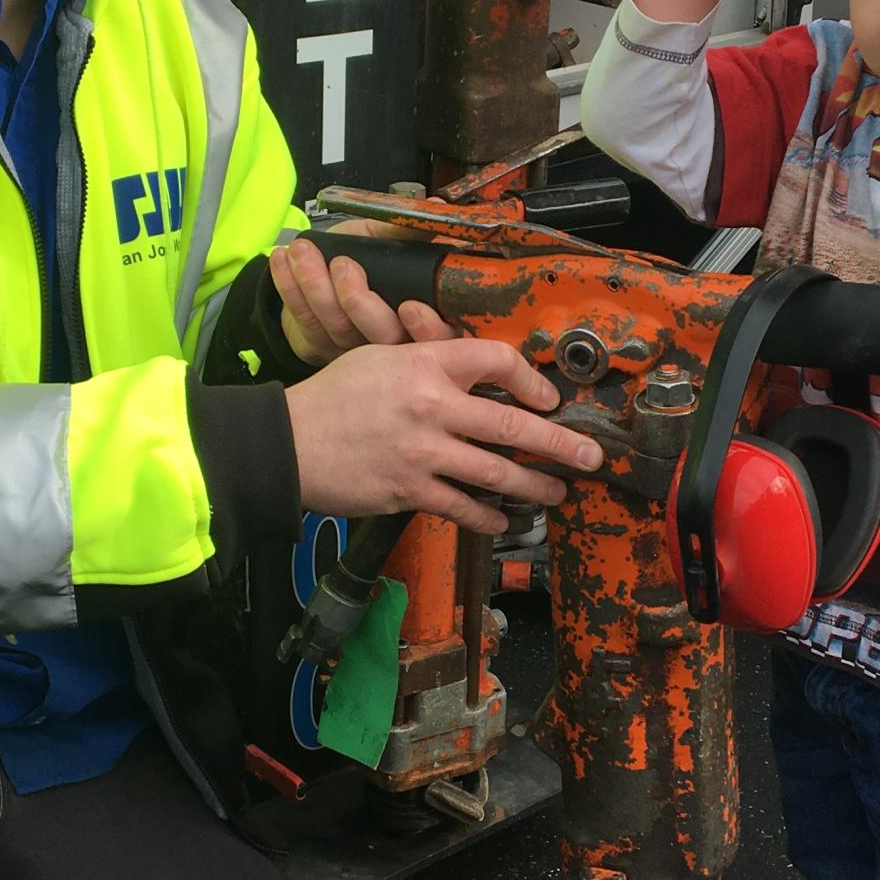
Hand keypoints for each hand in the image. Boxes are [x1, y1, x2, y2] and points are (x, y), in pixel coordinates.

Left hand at [273, 231, 452, 362]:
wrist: (320, 270)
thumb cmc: (360, 257)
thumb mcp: (385, 238)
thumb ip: (406, 230)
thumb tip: (432, 206)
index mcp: (421, 315)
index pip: (438, 337)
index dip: (427, 328)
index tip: (410, 306)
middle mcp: (390, 339)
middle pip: (382, 336)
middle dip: (358, 300)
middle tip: (343, 264)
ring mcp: (354, 348)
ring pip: (337, 327)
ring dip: (316, 285)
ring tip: (303, 249)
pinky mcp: (320, 347)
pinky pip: (304, 321)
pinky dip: (289, 288)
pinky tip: (283, 259)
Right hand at [285, 338, 604, 535]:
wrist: (288, 442)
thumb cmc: (333, 396)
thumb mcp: (380, 357)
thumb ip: (429, 361)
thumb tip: (474, 375)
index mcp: (425, 363)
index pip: (496, 359)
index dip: (531, 379)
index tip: (548, 398)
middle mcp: (432, 406)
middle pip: (513, 424)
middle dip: (560, 443)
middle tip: (591, 457)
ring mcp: (423, 452)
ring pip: (496, 473)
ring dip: (535, 487)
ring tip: (558, 493)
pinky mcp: (410, 490)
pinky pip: (462, 507)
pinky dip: (488, 517)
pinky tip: (504, 521)